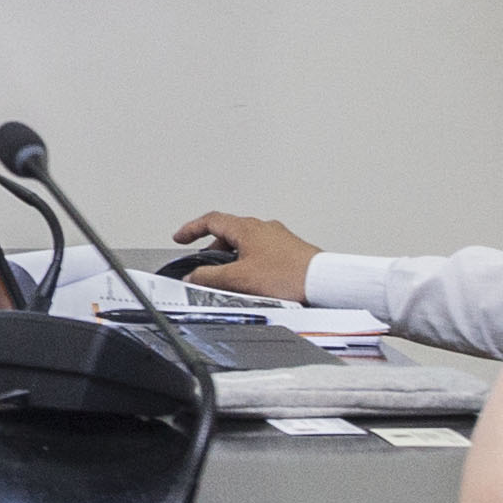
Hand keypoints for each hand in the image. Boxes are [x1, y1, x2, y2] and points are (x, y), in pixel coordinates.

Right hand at [176, 210, 321, 303]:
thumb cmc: (287, 275)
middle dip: (213, 250)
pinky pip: (261, 252)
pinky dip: (249, 262)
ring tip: (230, 279)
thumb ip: (210, 277)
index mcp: (247, 228)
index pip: (211, 220)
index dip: (191, 229)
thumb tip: (193, 277)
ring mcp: (278, 237)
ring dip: (232, 258)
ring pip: (246, 243)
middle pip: (229, 233)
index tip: (181, 237)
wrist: (322, 282)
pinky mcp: (289, 250)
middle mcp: (263, 227)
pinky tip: (254, 281)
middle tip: (205, 267)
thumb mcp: (239, 279)